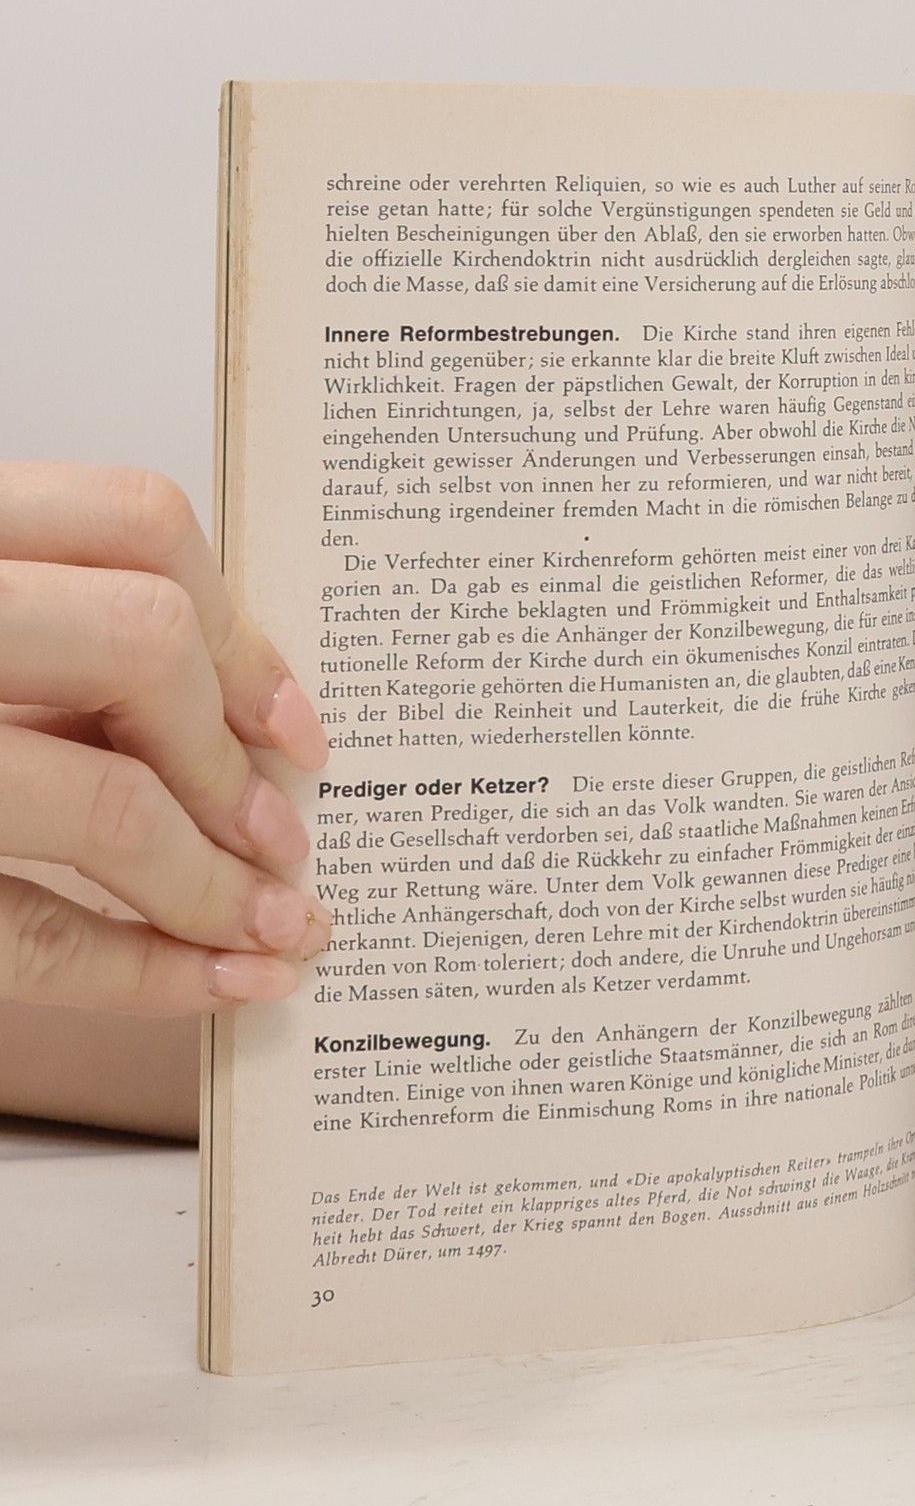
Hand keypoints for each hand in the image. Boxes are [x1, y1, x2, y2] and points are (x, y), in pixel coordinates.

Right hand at [0, 464, 330, 1013]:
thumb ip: (49, 641)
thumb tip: (252, 724)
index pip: (134, 520)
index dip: (243, 628)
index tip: (292, 723)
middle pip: (144, 641)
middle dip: (229, 758)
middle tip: (283, 833)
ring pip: (103, 800)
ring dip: (214, 882)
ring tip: (274, 924)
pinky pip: (30, 939)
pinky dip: (147, 974)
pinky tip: (218, 985)